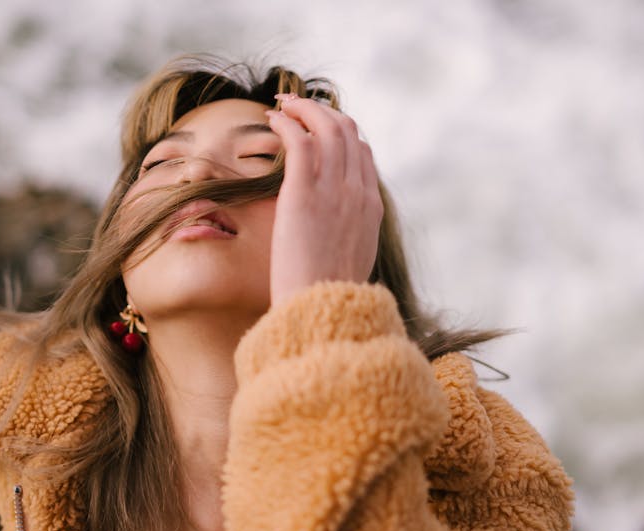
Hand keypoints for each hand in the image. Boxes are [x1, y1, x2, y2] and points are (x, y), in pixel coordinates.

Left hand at [265, 94, 383, 305]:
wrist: (322, 312)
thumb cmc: (327, 297)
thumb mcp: (350, 264)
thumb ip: (348, 239)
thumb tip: (338, 239)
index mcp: (371, 207)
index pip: (362, 153)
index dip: (340, 133)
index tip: (317, 129)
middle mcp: (358, 192)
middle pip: (347, 132)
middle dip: (321, 112)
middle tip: (297, 106)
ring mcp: (334, 190)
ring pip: (326, 128)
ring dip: (303, 108)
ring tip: (282, 104)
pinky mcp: (304, 194)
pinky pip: (300, 140)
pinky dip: (288, 121)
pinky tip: (273, 118)